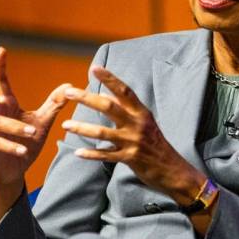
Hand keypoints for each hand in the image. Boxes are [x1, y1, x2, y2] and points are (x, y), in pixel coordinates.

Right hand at [0, 47, 69, 221]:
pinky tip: (23, 151)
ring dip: (14, 127)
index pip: (0, 82)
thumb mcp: (42, 122)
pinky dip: (10, 146)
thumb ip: (53, 104)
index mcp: (5, 104)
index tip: (2, 50)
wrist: (14, 170)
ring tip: (32, 133)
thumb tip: (69, 85)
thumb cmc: (25, 142)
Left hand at [61, 66, 204, 206]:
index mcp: (141, 112)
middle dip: (87, 98)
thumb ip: (126, 109)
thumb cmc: (156, 144)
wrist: (173, 170)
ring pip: (103, 132)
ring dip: (82, 128)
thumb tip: (106, 94)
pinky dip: (91, 154)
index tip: (94, 68)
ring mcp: (133, 142)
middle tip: (68, 92)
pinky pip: (106, 155)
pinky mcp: (130, 159)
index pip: (124, 91)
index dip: (110, 78)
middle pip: (109, 106)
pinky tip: (77, 152)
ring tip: (65, 124)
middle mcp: (137, 124)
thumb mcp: (145, 122)